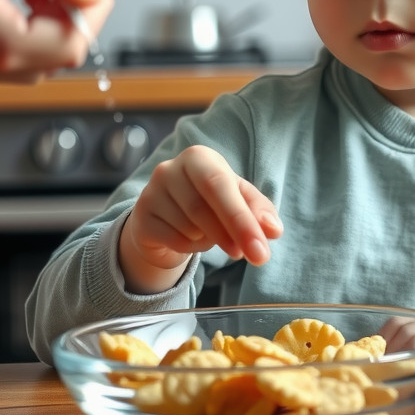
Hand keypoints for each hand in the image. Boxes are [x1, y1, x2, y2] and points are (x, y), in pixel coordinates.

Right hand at [118, 145, 283, 294]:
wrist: (166, 220)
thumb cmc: (209, 205)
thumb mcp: (238, 202)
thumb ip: (258, 212)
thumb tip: (274, 230)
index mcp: (199, 158)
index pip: (222, 185)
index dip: (242, 219)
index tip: (262, 250)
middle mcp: (170, 168)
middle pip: (202, 207)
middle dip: (233, 233)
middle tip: (255, 257)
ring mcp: (151, 192)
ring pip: (189, 228)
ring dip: (210, 239)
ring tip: (210, 234)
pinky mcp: (141, 217)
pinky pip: (173, 240)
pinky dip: (190, 247)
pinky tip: (190, 239)